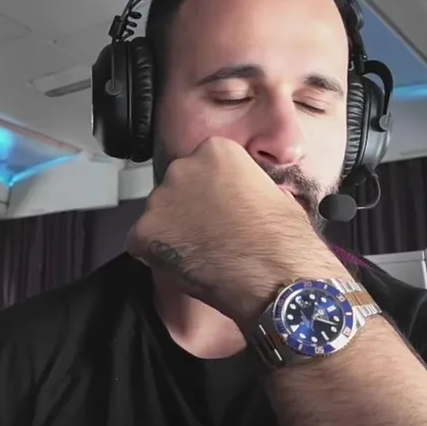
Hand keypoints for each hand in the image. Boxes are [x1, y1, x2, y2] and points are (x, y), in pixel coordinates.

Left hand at [126, 137, 340, 325]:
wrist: (274, 275)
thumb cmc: (285, 238)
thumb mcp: (275, 195)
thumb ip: (249, 188)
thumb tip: (249, 197)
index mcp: (216, 150)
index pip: (202, 166)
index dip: (211, 193)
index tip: (222, 210)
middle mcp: (182, 167)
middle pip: (176, 187)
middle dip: (187, 209)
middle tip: (208, 234)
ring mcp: (159, 200)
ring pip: (158, 215)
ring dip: (172, 232)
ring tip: (199, 255)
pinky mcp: (144, 232)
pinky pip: (141, 244)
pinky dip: (156, 256)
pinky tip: (183, 267)